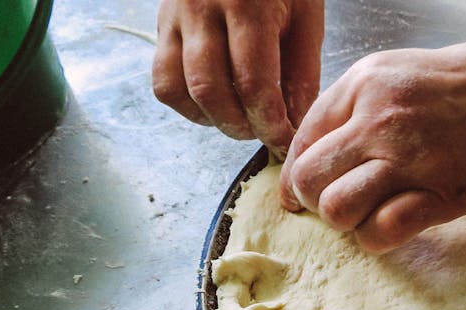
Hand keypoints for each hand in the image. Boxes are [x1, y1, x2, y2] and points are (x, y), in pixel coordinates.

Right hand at [152, 0, 323, 154]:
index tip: (285, 141)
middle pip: (211, 91)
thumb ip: (302, 70)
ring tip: (241, 120)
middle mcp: (202, 9)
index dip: (270, 123)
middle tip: (264, 132)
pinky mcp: (160, 24)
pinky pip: (162, 80)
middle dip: (241, 126)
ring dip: (212, 119)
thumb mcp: (306, 15)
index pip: (253, 83)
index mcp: (247, 5)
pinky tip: (215, 103)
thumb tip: (296, 123)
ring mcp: (174, 16)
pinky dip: (187, 104)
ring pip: (178, 89)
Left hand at [279, 43, 465, 252]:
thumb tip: (303, 160)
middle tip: (337, 203)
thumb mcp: (390, 73)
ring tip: (364, 213)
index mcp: (362, 88)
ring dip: (344, 221)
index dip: (295, 177)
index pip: (301, 144)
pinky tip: (388, 226)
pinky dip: (375, 238)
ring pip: (338, 209)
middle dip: (314, 201)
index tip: (302, 194)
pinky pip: (382, 231)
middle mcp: (380, 122)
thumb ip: (346, 108)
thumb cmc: (454, 88)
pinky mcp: (438, 196)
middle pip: (310, 180)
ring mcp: (410, 160)